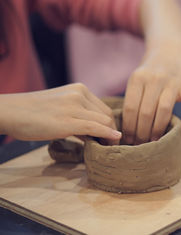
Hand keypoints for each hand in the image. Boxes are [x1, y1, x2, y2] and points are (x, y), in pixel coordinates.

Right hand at [0, 83, 120, 142]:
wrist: (10, 112)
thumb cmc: (33, 113)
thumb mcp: (61, 108)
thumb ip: (79, 116)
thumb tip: (95, 133)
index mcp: (79, 89)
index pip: (103, 108)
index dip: (109, 124)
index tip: (109, 136)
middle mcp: (79, 94)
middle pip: (106, 115)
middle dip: (112, 130)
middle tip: (110, 144)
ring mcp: (74, 106)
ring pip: (104, 121)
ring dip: (110, 136)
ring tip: (107, 146)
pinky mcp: (68, 120)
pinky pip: (96, 127)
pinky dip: (108, 135)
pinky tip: (113, 140)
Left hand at [122, 46, 180, 144]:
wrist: (169, 51)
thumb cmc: (150, 73)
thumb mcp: (137, 79)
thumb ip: (133, 99)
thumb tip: (124, 130)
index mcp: (137, 78)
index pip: (130, 108)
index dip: (128, 127)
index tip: (127, 141)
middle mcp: (154, 78)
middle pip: (145, 111)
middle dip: (141, 132)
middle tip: (139, 145)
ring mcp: (172, 81)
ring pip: (164, 109)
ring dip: (158, 128)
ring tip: (154, 142)